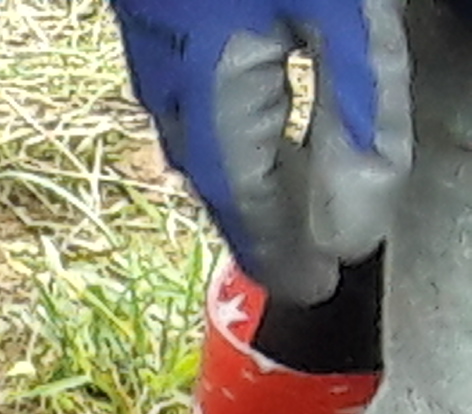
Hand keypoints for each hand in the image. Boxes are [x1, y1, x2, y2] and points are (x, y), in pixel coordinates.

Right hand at [113, 0, 409, 300]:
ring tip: (289, 201)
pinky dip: (232, 136)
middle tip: (304, 262)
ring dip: (248, 181)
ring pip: (205, 142)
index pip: (251, 204)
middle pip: (222, 180)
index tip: (313, 291)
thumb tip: (351, 233)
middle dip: (264, 226)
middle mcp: (171, 90)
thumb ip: (354, 118)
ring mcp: (156, 55)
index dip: (283, 254)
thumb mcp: (342, 16)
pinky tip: (254, 125)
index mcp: (214, 97)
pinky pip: (194, 105)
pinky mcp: (157, 22)